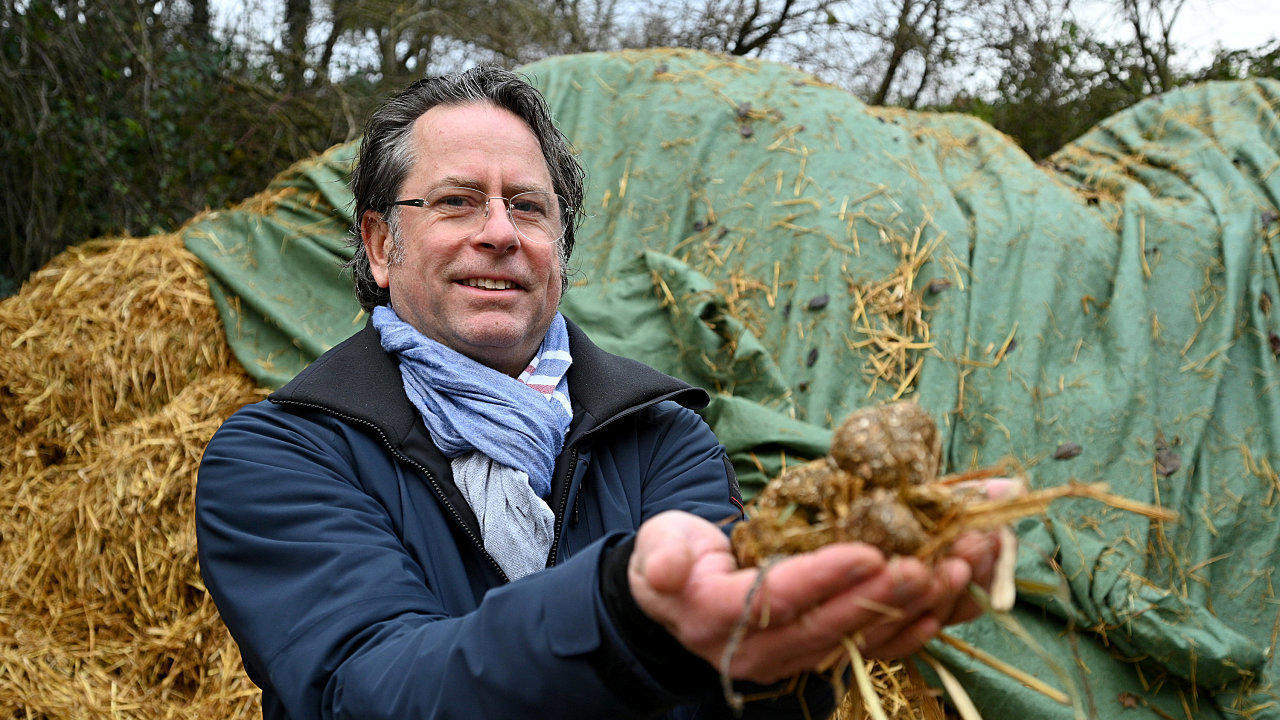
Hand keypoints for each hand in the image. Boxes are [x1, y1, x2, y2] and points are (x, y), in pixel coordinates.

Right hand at [629, 492, 1009, 682]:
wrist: (678, 608)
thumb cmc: (673, 562)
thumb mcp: (656, 549)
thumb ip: (662, 557)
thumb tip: (663, 570)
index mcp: (718, 616)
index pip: (778, 598)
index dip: (824, 577)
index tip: (869, 551)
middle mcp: (762, 650)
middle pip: (831, 625)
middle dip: (887, 594)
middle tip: (932, 560)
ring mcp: (796, 659)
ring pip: (863, 639)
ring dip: (916, 607)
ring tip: (959, 567)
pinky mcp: (823, 654)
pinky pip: (877, 647)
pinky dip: (918, 624)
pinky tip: (954, 598)